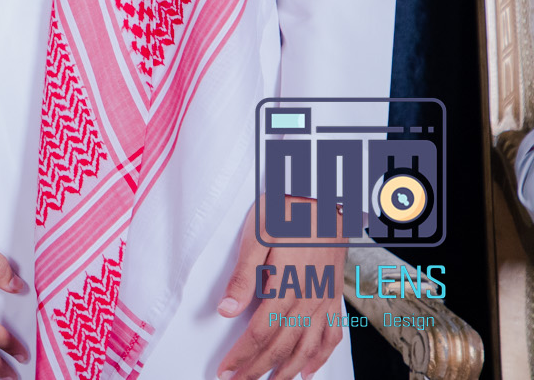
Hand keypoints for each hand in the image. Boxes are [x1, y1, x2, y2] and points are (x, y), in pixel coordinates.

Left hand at [215, 208, 345, 378]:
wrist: (327, 197)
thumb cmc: (289, 211)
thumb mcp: (257, 234)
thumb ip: (244, 274)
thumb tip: (227, 309)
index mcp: (286, 286)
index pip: (260, 333)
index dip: (242, 355)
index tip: (225, 370)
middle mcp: (308, 300)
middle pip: (281, 346)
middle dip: (257, 369)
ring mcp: (324, 301)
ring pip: (306, 347)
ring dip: (287, 371)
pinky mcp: (333, 296)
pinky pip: (332, 335)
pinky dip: (320, 357)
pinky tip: (308, 370)